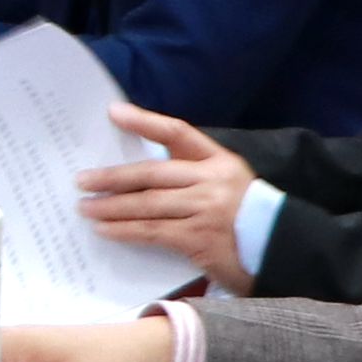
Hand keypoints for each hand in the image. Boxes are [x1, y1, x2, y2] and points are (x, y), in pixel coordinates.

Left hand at [79, 104, 252, 287]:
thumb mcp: (225, 184)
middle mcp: (212, 180)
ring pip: (148, 204)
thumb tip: (136, 177)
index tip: (113, 112)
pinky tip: (106, 229)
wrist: (278, 249)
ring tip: (85, 208)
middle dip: (113, 177)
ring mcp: (205, 209)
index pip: (176, 132)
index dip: (144, 121)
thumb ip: (190, 176)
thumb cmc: (244, 217)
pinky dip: (125, 231)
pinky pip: (153, 231)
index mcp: (219, 160)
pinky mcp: (199, 238)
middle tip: (83, 179)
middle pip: (152, 173)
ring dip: (111, 207)